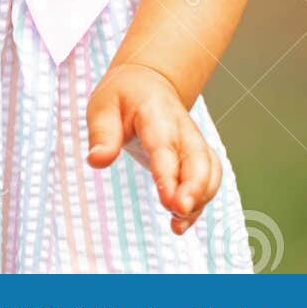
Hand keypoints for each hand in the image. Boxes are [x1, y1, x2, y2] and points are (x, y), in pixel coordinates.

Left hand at [86, 61, 221, 235]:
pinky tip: (182, 220)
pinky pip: (209, 178)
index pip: (165, 146)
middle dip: (195, 189)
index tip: (168, 201)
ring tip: (178, 225)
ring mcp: (193, 141)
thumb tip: (96, 161)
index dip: (169, 174)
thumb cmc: (123, 96)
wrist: (147, 82)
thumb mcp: (102, 106)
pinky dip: (201, 201)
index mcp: (156, 114)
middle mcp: (182, 128)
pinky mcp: (198, 155)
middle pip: (198, 159)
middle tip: (178, 213)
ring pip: (209, 171)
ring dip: (199, 199)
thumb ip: (102, 133)